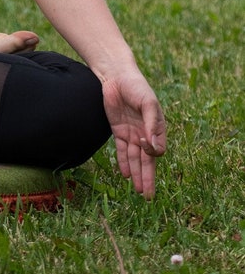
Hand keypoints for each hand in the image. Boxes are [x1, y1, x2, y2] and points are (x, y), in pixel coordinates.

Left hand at [101, 68, 165, 197]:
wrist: (116, 76)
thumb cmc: (136, 86)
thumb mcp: (147, 102)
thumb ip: (151, 124)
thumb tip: (154, 147)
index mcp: (156, 127)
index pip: (157, 150)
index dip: (152, 152)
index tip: (144, 143)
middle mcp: (145, 133)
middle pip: (147, 161)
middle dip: (148, 178)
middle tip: (149, 197)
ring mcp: (131, 133)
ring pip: (135, 159)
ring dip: (136, 175)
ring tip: (138, 191)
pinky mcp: (118, 131)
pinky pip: (122, 151)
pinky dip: (123, 163)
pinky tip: (125, 175)